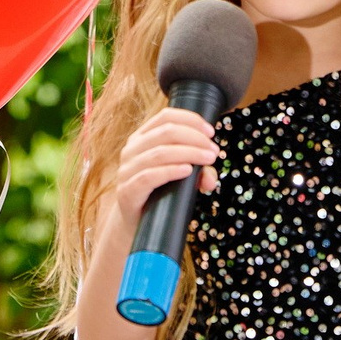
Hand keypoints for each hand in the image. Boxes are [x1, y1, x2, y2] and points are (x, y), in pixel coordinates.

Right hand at [107, 107, 219, 229]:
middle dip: (195, 138)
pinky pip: (150, 176)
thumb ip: (198, 173)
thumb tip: (211, 178)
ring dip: (189, 153)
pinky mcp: (127, 191)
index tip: (211, 133)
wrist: (136, 223)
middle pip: (166, 132)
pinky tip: (188, 171)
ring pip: (160, 152)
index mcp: (142, 138)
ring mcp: (127, 170)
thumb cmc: (159, 193)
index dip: (191, 120)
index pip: (166, 116)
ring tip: (207, 160)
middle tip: (213, 151)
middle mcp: (131, 150)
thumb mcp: (179, 176)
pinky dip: (171, 171)